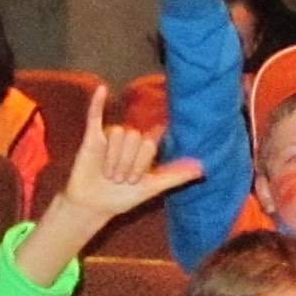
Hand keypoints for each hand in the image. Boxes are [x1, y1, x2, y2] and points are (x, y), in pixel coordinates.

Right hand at [15, 86, 202, 285]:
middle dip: (130, 164)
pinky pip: (95, 115)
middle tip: (123, 179)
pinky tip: (101, 90)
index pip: (153, 139)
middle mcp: (130, 138)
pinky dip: (98, 103)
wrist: (94, 206)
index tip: (163, 125)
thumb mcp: (152, 187)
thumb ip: (176, 176)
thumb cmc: (123, 196)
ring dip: (115, 159)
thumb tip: (202, 168)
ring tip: (110, 175)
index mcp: (145, 147)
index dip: (155, 136)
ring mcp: (111, 137)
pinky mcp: (92, 137)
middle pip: (137, 138)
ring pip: (119, 134)